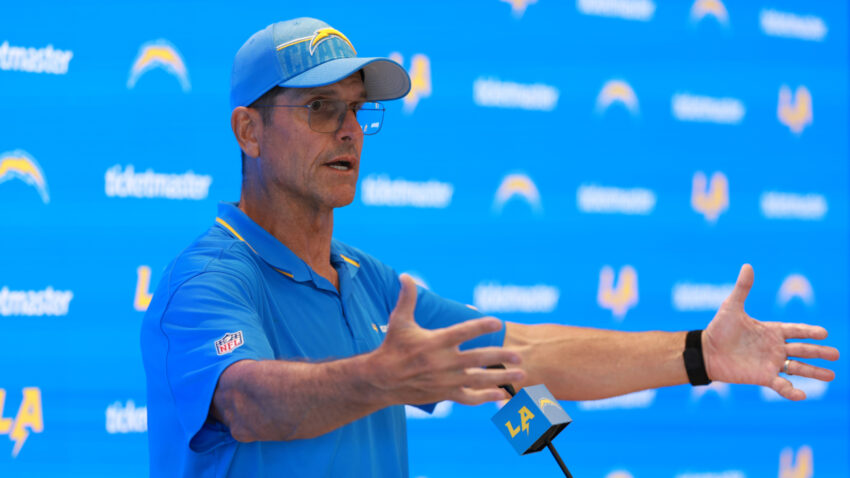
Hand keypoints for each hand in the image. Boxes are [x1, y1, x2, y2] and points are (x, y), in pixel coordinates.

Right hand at [367, 275, 524, 405]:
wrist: (382, 380)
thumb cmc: (393, 347)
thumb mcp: (399, 321)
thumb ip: (407, 298)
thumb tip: (406, 274)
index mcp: (435, 342)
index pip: (463, 332)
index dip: (481, 326)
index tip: (498, 323)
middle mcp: (443, 362)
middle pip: (478, 358)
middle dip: (501, 355)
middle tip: (519, 353)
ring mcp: (445, 380)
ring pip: (479, 379)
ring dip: (502, 377)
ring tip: (521, 373)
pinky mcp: (444, 394)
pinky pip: (469, 397)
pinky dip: (487, 396)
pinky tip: (503, 394)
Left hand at [702, 264, 839, 399]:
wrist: (706, 351)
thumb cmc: (719, 329)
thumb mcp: (731, 307)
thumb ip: (742, 288)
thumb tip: (748, 265)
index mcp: (771, 331)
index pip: (796, 331)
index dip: (809, 332)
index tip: (824, 333)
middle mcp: (774, 347)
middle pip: (802, 350)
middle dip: (819, 352)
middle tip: (837, 355)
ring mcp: (770, 363)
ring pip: (798, 368)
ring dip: (814, 372)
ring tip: (832, 376)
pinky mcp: (762, 377)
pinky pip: (781, 385)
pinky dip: (791, 392)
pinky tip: (802, 395)